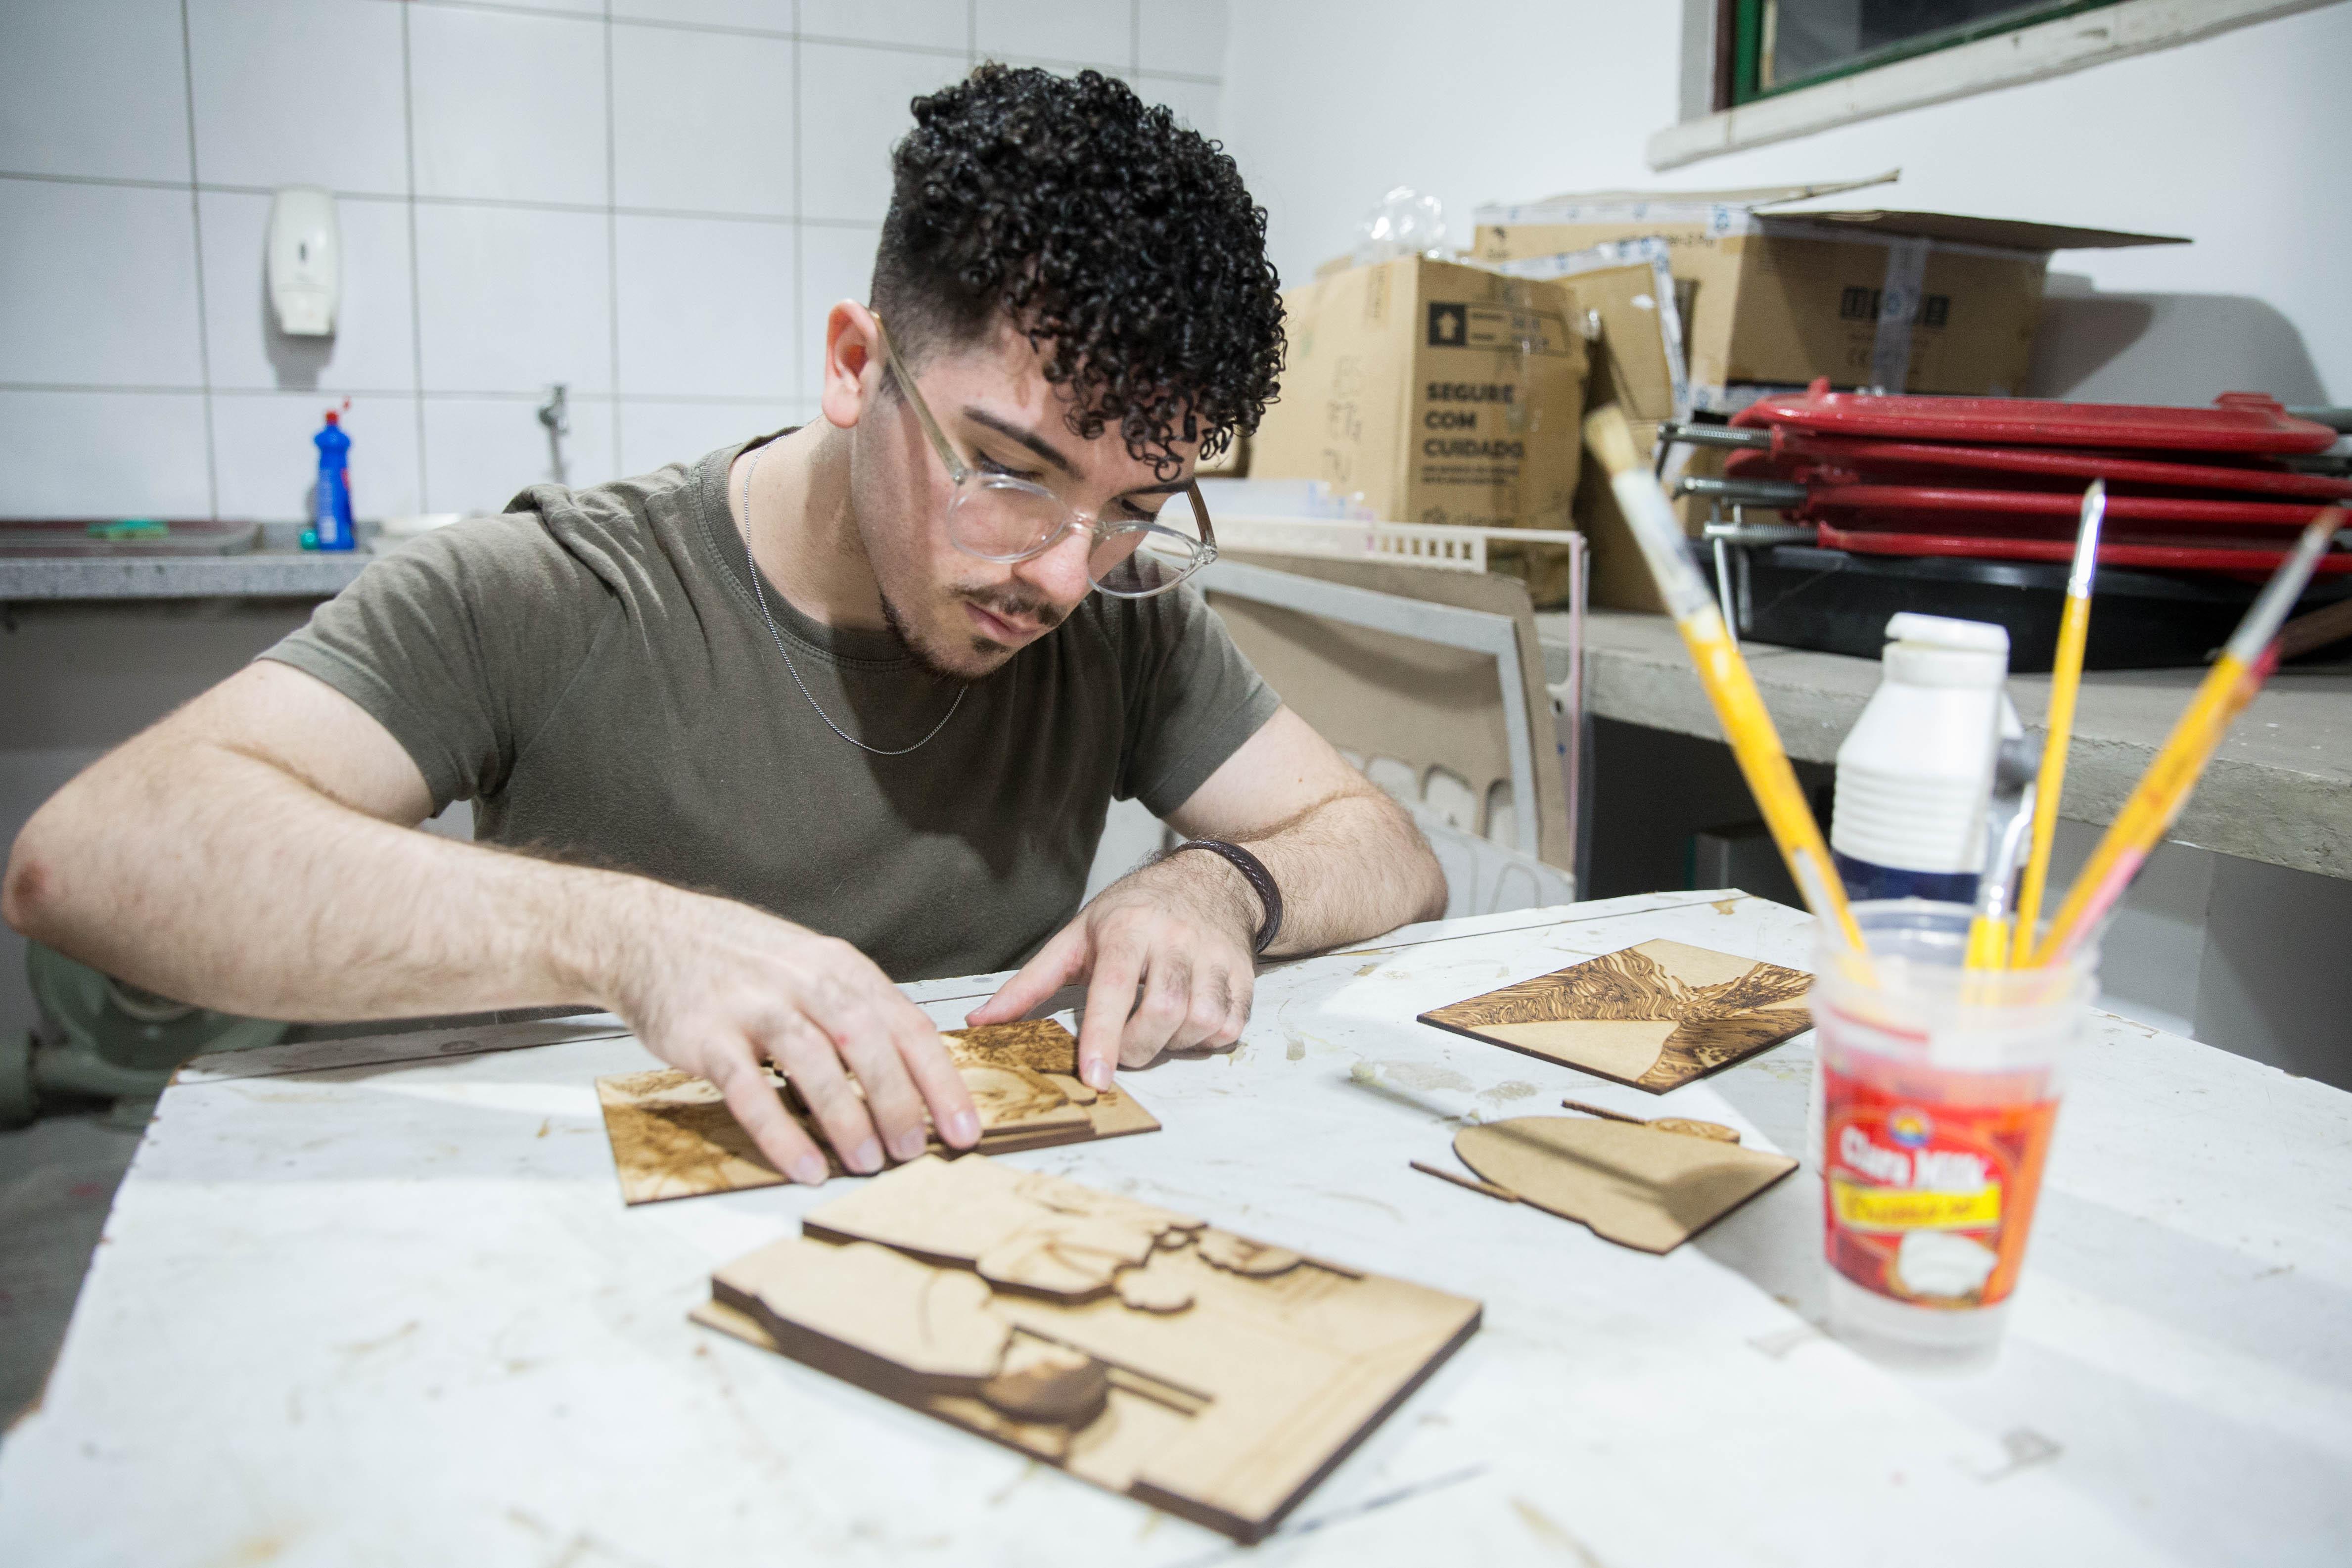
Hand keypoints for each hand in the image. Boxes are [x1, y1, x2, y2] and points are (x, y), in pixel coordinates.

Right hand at [595, 886, 979, 1183]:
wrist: (648, 933)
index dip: (941, 1081)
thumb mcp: (810, 967)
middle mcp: (802, 981)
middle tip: (917, 1149)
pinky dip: (780, 1132)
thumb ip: (857, 1013)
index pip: (907, 1026)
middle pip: (868, 1043)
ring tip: (869, 1161)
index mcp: (839, 967)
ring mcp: (753, 1006)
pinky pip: (749, 1090)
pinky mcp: (706, 1037)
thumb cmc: (739, 960)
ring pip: (814, 1063)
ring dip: (847, 1117)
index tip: (967, 1127)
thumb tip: (912, 1078)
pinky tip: (805, 1165)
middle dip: (900, 1102)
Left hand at [966, 852, 1257, 1087]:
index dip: (1104, 1037)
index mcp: (1127, 929)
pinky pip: (1230, 1025)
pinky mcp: (1243, 972)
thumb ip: (1029, 984)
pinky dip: (1207, 1038)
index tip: (1095, 1077)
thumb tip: (981, 1021)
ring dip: (1173, 1043)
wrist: (1208, 881)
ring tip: (1155, 1030)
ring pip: (1200, 1021)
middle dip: (1138, 1048)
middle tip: (1122, 1049)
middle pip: (1163, 1012)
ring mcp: (1214, 955)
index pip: (1115, 989)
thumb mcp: (1077, 937)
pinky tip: (1188, 1023)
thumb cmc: (1133, 912)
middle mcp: (1174, 939)